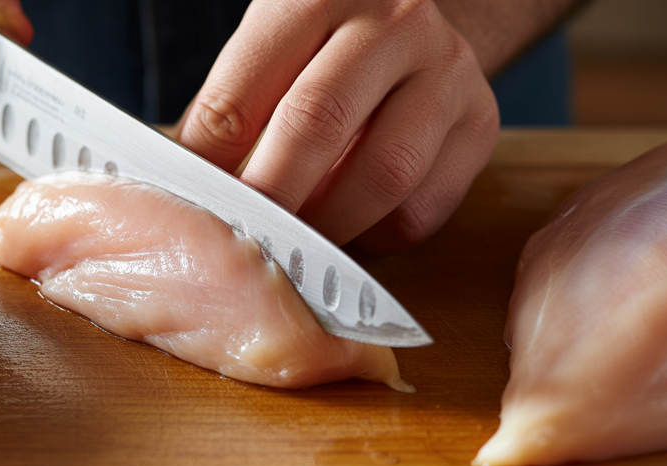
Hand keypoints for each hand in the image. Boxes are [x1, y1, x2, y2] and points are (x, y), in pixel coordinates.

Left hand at [176, 0, 498, 253]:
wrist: (413, 26)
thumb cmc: (321, 48)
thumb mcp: (271, 49)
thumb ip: (232, 107)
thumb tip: (186, 191)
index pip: (247, 87)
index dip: (210, 159)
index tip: (194, 203)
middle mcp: (394, 21)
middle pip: (316, 124)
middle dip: (269, 197)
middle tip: (242, 237)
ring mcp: (447, 71)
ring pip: (384, 174)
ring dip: (328, 224)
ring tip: (295, 242)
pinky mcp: (480, 123)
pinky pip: (424, 206)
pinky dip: (379, 233)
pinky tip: (353, 226)